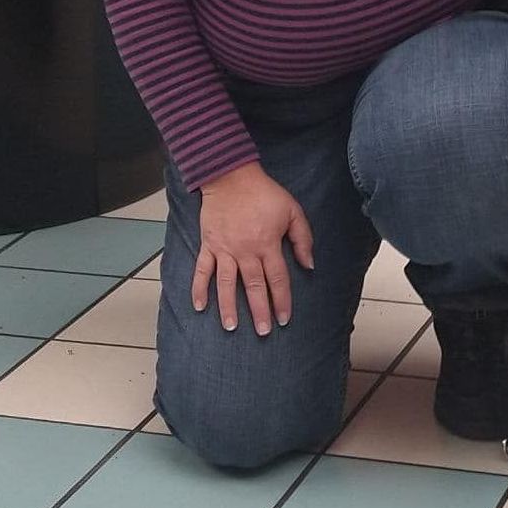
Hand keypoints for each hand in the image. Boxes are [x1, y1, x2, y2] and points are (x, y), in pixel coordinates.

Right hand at [192, 162, 313, 335]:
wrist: (232, 176)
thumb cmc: (264, 193)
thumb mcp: (292, 210)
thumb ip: (302, 238)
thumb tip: (308, 265)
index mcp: (267, 244)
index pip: (277, 279)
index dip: (281, 300)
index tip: (283, 319)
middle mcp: (245, 251)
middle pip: (253, 287)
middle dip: (258, 311)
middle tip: (262, 332)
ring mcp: (225, 249)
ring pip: (226, 284)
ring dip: (228, 307)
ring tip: (230, 327)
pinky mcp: (209, 244)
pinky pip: (202, 270)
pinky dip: (199, 288)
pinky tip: (199, 306)